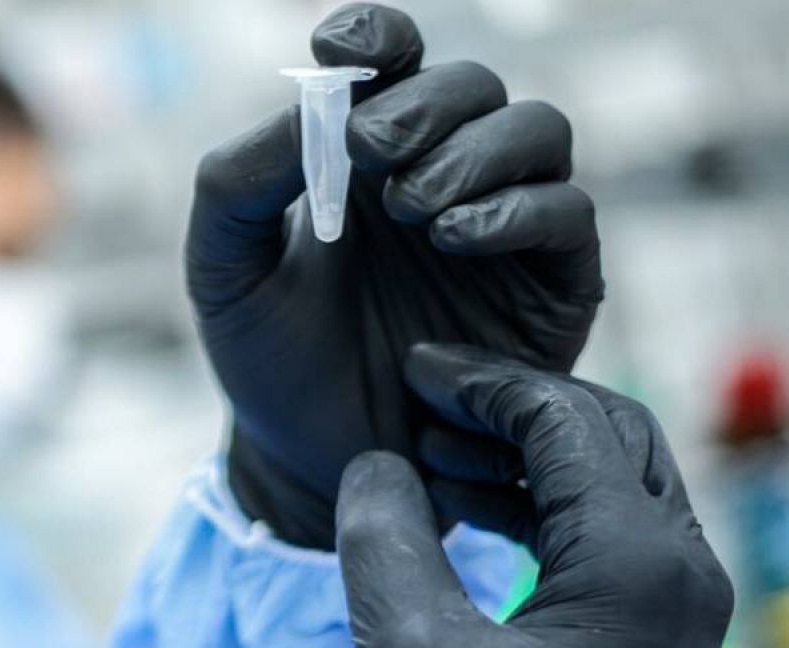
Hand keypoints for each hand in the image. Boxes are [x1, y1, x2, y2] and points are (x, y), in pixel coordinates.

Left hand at [187, 3, 603, 547]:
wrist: (310, 464)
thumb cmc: (268, 363)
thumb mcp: (221, 269)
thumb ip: (238, 182)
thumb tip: (311, 109)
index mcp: (367, 157)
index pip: (393, 59)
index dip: (376, 36)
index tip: (338, 52)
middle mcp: (444, 176)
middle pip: (473, 85)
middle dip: (424, 103)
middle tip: (371, 153)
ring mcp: (504, 230)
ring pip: (537, 130)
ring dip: (476, 151)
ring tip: (412, 210)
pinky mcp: (550, 289)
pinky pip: (567, 216)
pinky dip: (517, 210)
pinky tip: (454, 239)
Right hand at [335, 344, 732, 647]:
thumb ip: (381, 538)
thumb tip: (377, 465)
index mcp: (636, 560)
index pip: (566, 416)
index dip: (482, 381)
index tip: (410, 370)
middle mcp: (680, 566)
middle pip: (606, 430)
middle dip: (511, 403)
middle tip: (424, 398)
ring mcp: (677, 601)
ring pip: (609, 476)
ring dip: (522, 452)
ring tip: (431, 451)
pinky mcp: (657, 632)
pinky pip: (606, 528)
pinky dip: (540, 502)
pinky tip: (466, 507)